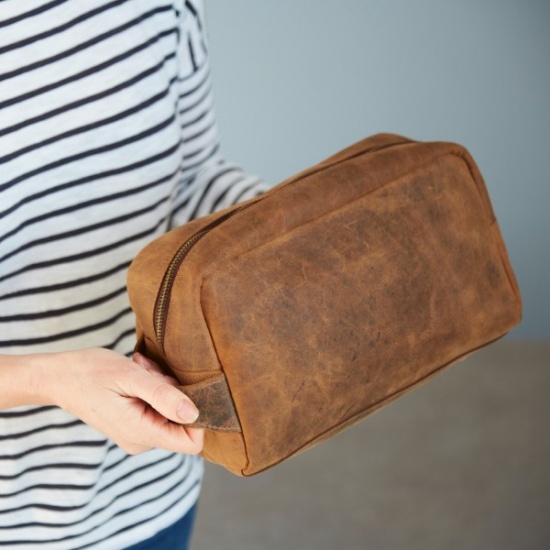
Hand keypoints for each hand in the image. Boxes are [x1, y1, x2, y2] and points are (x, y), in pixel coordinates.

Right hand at [50, 348, 203, 454]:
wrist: (59, 377)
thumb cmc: (90, 372)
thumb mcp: (131, 377)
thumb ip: (163, 396)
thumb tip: (194, 414)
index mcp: (142, 433)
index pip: (192, 443)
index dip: (198, 416)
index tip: (181, 388)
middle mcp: (141, 440)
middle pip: (182, 422)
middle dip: (174, 392)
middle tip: (151, 372)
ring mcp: (136, 434)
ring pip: (170, 412)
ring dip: (161, 386)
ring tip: (140, 369)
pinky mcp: (132, 424)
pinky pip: (157, 408)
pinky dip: (153, 389)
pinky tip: (137, 374)